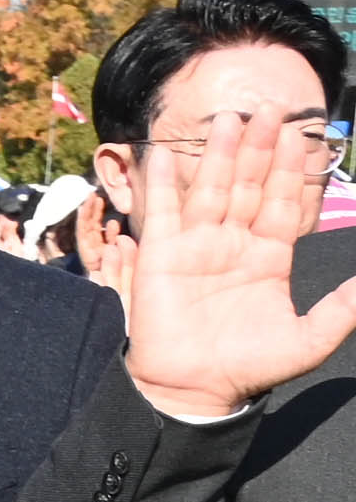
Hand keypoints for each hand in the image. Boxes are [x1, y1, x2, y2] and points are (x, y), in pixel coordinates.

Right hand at [119, 108, 355, 416]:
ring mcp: (197, 247)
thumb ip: (344, 307)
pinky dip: (163, 183)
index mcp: (269, 258)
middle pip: (250, 186)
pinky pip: (163, 212)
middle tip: (270, 111)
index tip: (301, 137)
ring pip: (212, 190)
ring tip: (228, 119)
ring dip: (219, 155)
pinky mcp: (163, 256)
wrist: (196, 390)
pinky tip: (165, 153)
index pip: (284, 203)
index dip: (292, 171)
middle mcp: (233, 244)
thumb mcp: (310, 339)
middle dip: (260, 150)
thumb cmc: (251, 367)